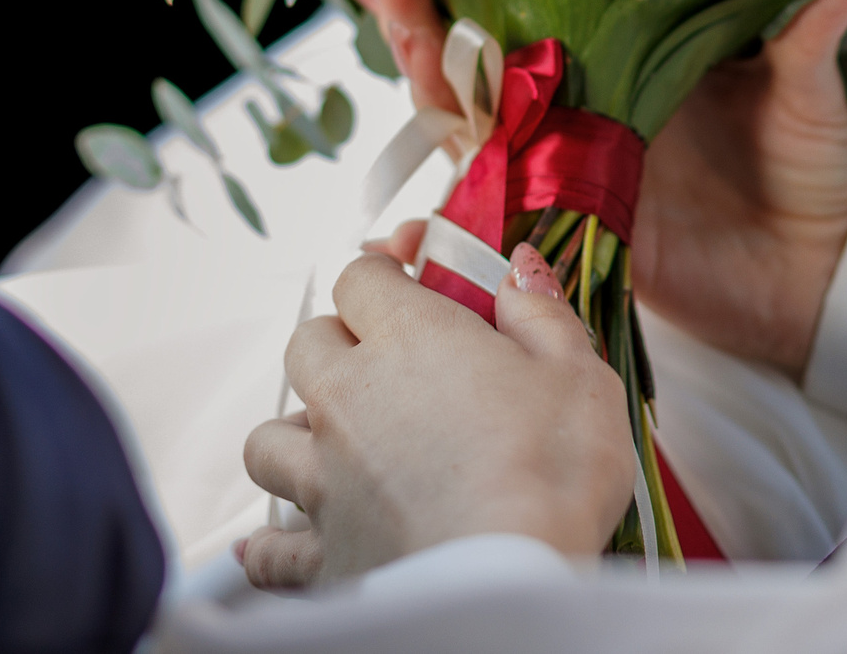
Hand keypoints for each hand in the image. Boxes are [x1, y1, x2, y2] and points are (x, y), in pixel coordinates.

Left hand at [239, 245, 636, 588]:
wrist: (512, 582)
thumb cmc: (553, 474)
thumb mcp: (578, 374)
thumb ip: (541, 312)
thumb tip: (520, 264)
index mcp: (411, 341)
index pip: (362, 276)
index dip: (384, 266)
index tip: (411, 265)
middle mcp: (350, 399)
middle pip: (306, 344)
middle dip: (337, 339)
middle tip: (381, 354)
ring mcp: (325, 478)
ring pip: (268, 437)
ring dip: (294, 432)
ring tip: (332, 442)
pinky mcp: (321, 553)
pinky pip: (270, 547)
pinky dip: (269, 544)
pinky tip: (272, 545)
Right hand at [344, 0, 846, 378]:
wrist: (824, 280)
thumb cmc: (820, 177)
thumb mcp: (809, 88)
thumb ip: (815, 18)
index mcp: (634, 59)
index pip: (542, 1)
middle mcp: (588, 107)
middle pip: (483, 53)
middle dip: (423, 9)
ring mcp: (570, 169)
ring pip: (471, 117)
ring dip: (421, 70)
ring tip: (385, 15)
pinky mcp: (570, 233)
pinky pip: (492, 205)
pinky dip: (444, 187)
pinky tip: (412, 158)